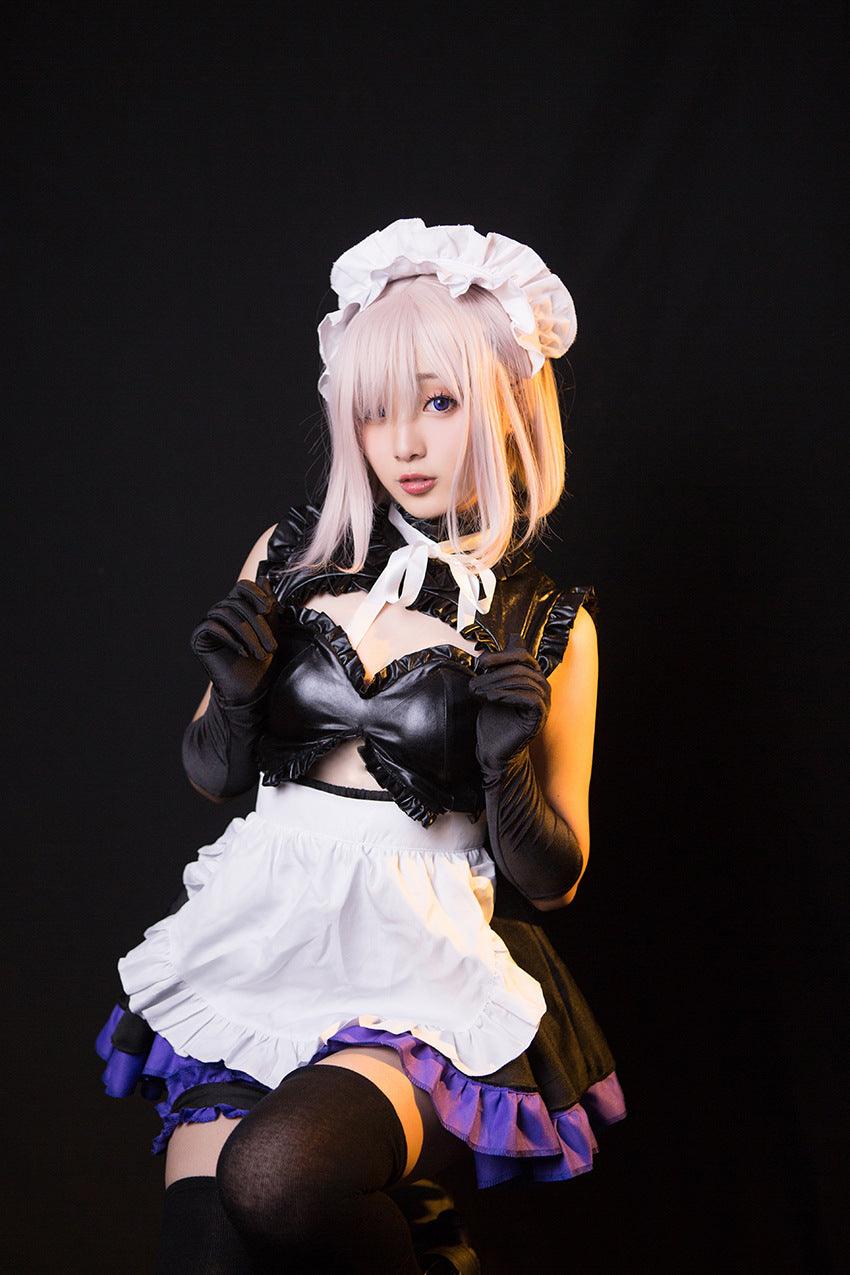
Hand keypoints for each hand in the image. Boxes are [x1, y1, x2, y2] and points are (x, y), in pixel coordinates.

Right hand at [189, 576, 281, 706]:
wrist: (250, 689)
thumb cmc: (263, 660)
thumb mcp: (272, 630)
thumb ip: (268, 605)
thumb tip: (264, 579)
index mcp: (238, 606)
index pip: (243, 586)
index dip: (256, 593)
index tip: (270, 608)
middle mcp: (221, 611)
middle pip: (238, 603)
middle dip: (258, 625)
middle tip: (272, 647)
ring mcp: (209, 623)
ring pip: (226, 614)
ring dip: (248, 634)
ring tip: (260, 654)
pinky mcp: (199, 637)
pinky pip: (211, 626)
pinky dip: (230, 638)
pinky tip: (243, 652)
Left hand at [468, 631, 551, 785]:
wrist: (492, 750)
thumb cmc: (493, 718)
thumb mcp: (495, 685)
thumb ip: (504, 664)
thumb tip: (515, 636)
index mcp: (532, 678)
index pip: (522, 656)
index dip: (501, 655)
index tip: (481, 662)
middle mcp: (542, 688)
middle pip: (522, 667)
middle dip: (495, 672)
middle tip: (474, 681)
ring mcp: (543, 703)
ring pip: (523, 681)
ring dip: (496, 684)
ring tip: (477, 691)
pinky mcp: (539, 716)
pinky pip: (528, 697)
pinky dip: (507, 694)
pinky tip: (490, 697)